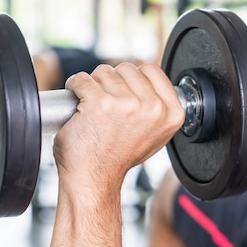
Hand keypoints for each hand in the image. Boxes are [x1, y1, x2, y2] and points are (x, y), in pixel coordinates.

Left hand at [52, 63, 183, 204]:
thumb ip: (158, 106)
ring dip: (94, 86)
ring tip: (94, 110)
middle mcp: (153, 108)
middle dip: (113, 81)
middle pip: (127, 68)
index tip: (125, 94)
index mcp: (172, 113)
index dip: (134, 79)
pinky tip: (78, 104)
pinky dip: (75, 87)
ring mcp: (127, 104)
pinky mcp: (99, 103)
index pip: (152, 69)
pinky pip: (82, 79)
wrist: (94, 178)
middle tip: (108, 107)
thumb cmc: (119, 157)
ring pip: (104, 71)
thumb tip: (149, 80)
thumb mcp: (155, 133)